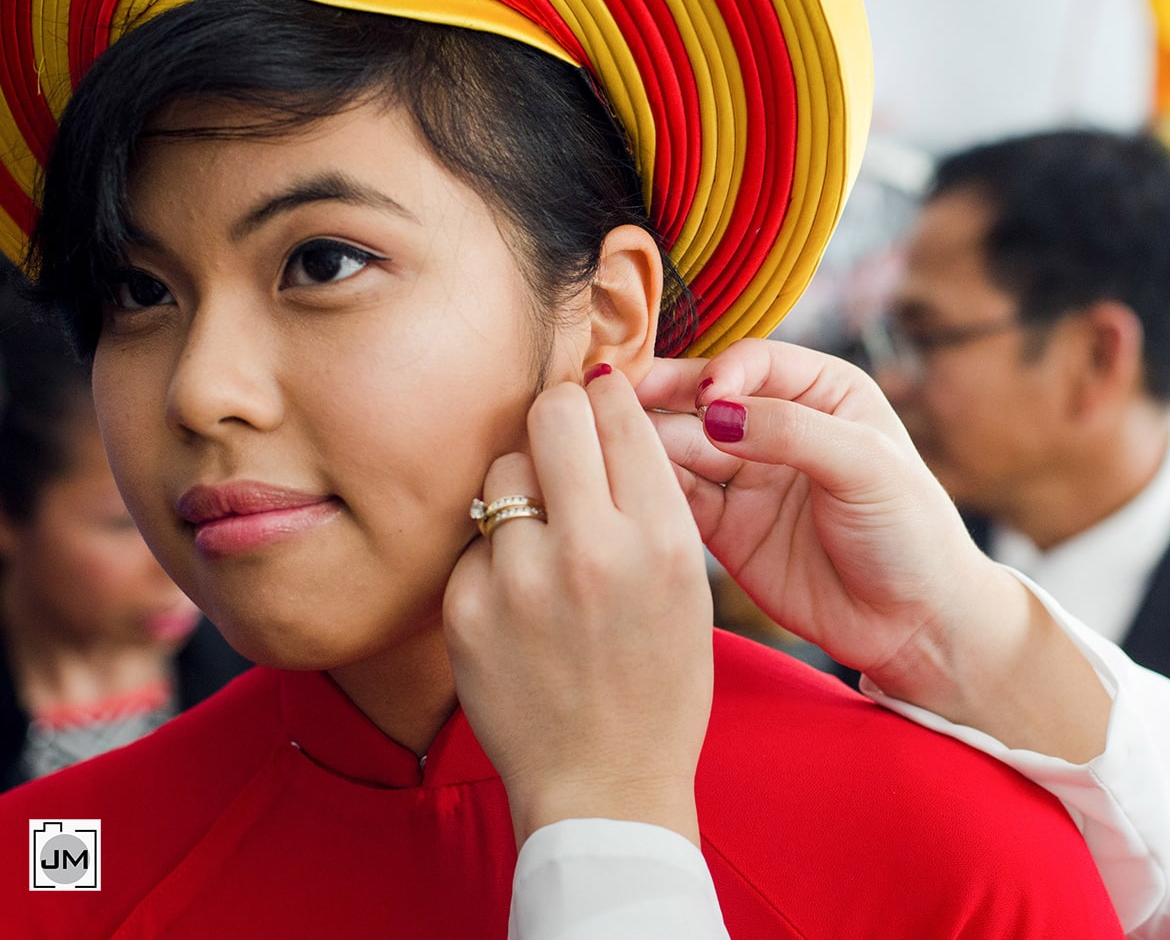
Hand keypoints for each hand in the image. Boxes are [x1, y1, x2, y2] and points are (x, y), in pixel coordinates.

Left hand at [444, 367, 713, 846]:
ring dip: (524, 487)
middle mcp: (592, 548)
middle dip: (556, 417)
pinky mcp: (468, 609)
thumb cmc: (658, 686)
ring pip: (504, 468)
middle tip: (559, 442)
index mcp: (661, 539)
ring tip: (543, 541)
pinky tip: (520, 601)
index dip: (604, 399)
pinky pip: (476, 539)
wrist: (604, 787)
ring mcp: (522, 580)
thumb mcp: (686, 587)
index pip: (616, 413)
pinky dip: (496, 555)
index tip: (595, 401)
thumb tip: (602, 408)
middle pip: (551, 414)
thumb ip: (649, 499)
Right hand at [637, 341, 997, 690]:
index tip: (708, 398)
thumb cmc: (912, 533)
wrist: (916, 624)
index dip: (722, 373)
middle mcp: (778, 426)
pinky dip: (653, 491)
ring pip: (682, 447)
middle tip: (615, 407)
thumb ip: (793, 431)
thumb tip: (716, 412)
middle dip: (662, 402)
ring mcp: (747, 477)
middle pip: (704, 400)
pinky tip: (631, 488)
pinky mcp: (725, 527)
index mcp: (822, 391)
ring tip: (612, 450)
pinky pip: (679, 499)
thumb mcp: (867, 466)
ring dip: (649, 447)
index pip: (754, 360)